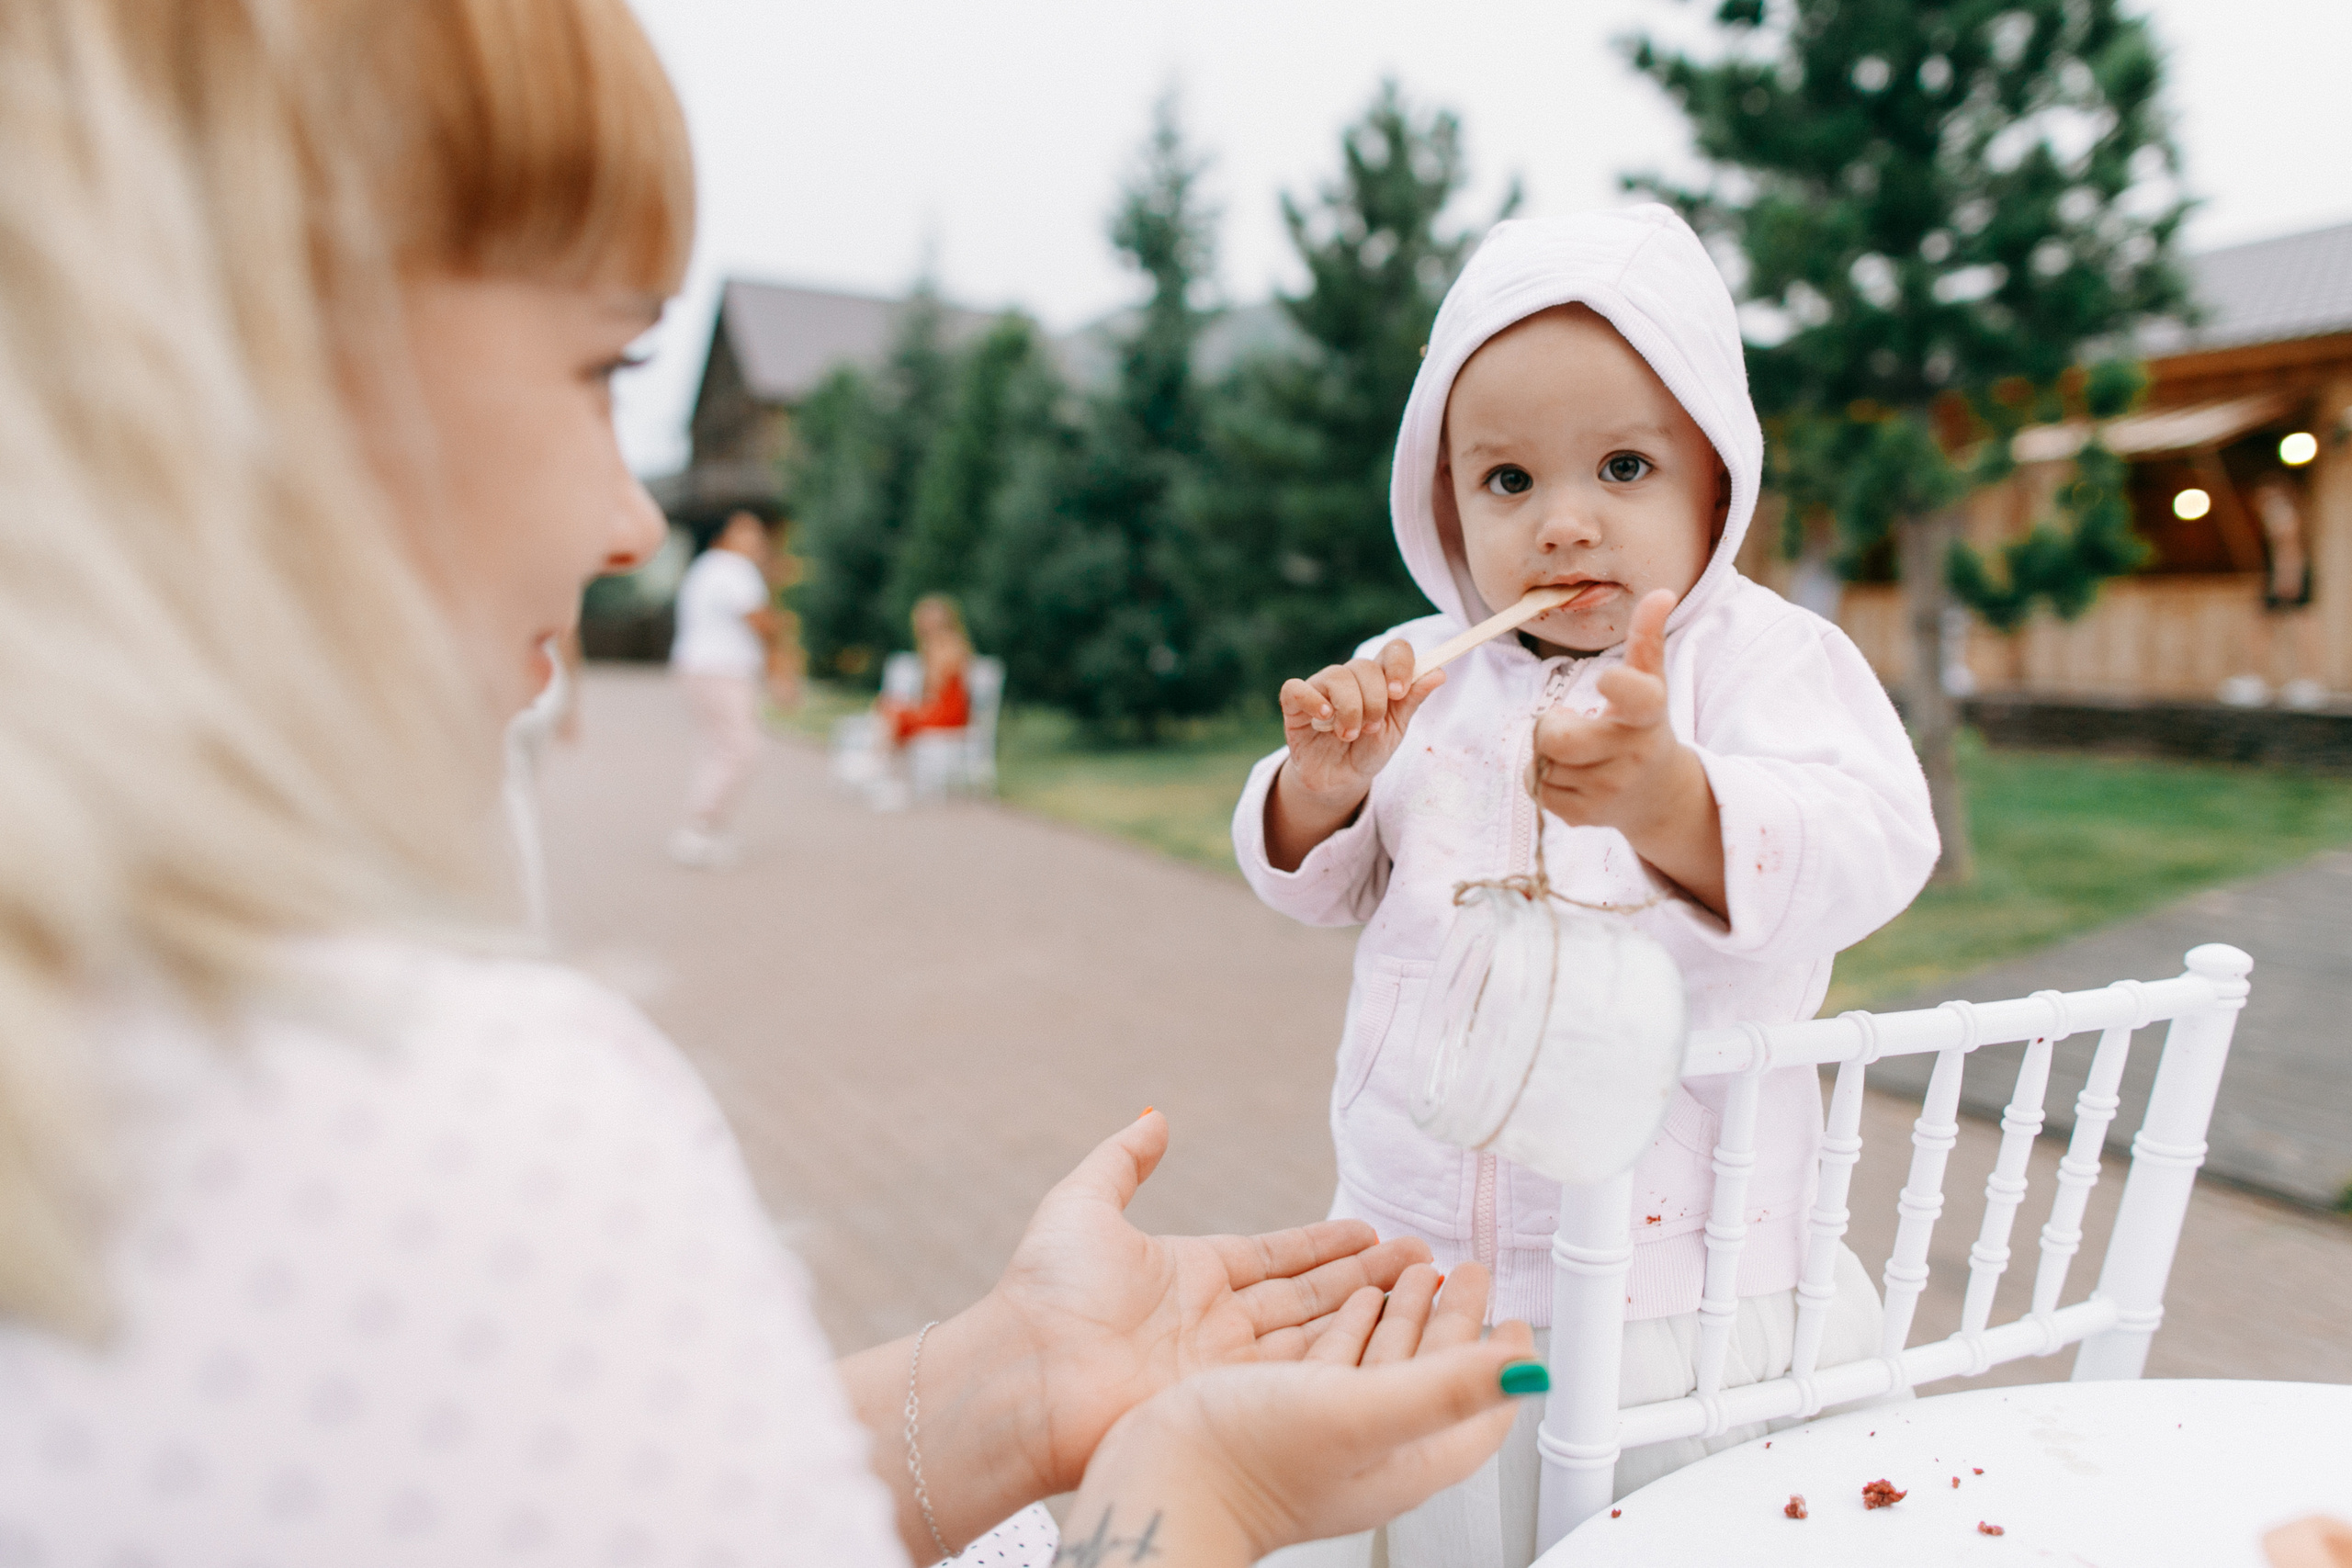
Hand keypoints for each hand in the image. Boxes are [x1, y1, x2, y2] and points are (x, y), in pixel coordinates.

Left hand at [983, 1111, 1435, 1498]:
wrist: (1023, 1376)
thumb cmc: (1041, 1294)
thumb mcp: (1082, 1205)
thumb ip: (1124, 1161)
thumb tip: (1155, 1117)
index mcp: (1188, 1274)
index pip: (1275, 1256)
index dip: (1323, 1244)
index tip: (1370, 1231)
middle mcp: (1215, 1323)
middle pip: (1309, 1296)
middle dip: (1369, 1278)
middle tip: (1425, 1261)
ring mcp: (1226, 1368)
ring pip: (1316, 1334)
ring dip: (1373, 1314)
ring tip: (1428, 1292)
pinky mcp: (1231, 1404)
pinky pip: (1300, 1375)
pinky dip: (1347, 1356)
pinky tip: (1392, 1337)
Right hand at [1064, 1262, 1537, 1565]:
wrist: (1155, 1485)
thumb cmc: (1248, 1464)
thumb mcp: (1362, 1413)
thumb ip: (1447, 1389)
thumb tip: (1530, 1373)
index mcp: (1403, 1453)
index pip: (1477, 1407)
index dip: (1501, 1361)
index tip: (1518, 1317)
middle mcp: (1368, 1443)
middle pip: (1432, 1374)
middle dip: (1454, 1319)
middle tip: (1470, 1272)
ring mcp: (1322, 1430)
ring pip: (1381, 1361)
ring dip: (1402, 1311)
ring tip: (1415, 1269)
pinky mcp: (1278, 1411)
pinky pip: (1332, 1357)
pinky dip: (1351, 1321)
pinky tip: (1347, 1301)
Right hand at [1278, 639, 1444, 807]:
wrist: (1339, 780)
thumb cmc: (1367, 750)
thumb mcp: (1395, 729)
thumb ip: (1412, 701)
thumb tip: (1439, 673)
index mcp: (1378, 678)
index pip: (1393, 650)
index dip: (1399, 666)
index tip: (1398, 694)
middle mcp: (1349, 677)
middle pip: (1364, 666)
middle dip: (1374, 701)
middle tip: (1371, 728)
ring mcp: (1320, 688)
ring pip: (1336, 676)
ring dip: (1349, 709)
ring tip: (1349, 735)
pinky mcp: (1294, 705)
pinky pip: (1296, 688)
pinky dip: (1312, 701)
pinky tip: (1324, 718)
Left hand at [1531, 588, 1725, 913]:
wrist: (1658, 797)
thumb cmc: (1644, 728)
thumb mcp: (1650, 684)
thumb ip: (1648, 639)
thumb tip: (1660, 592)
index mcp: (1649, 714)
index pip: (1635, 697)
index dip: (1619, 686)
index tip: (1606, 679)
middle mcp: (1632, 755)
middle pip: (1556, 737)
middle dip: (1551, 725)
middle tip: (1571, 721)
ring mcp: (1608, 790)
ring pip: (1542, 762)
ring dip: (1548, 752)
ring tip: (1577, 750)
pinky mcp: (1584, 816)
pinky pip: (1538, 789)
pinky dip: (1544, 778)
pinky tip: (1572, 773)